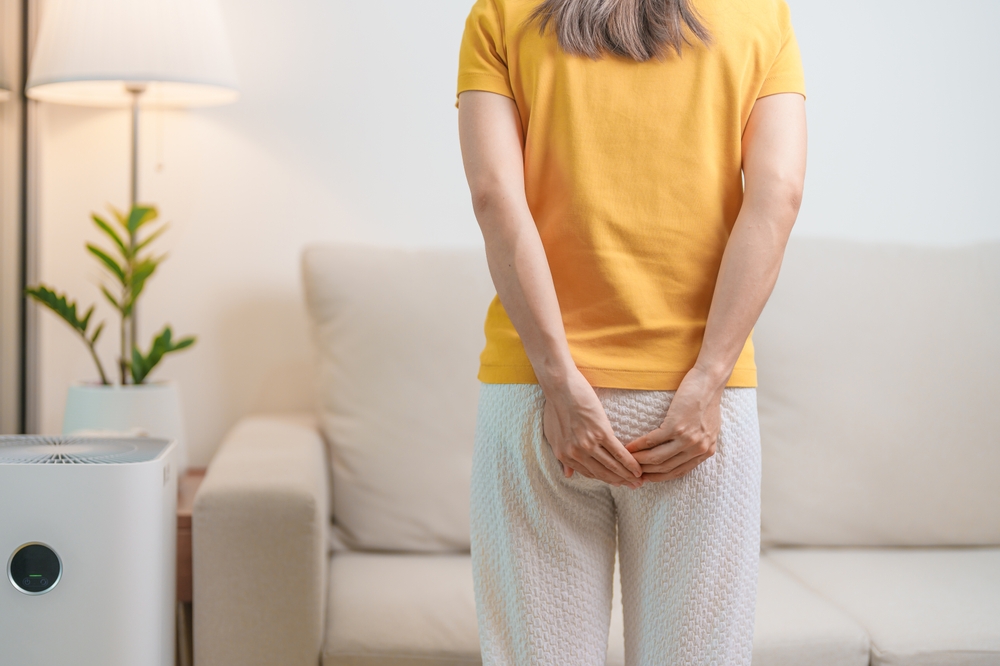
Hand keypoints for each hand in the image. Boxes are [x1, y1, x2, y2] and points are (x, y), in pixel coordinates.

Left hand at [542, 369, 643, 488]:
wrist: (559, 386)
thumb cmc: (555, 406)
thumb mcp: (552, 435)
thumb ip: (561, 457)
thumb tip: (568, 474)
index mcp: (564, 455)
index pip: (588, 473)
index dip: (604, 479)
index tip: (616, 482)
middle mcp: (575, 453)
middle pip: (602, 473)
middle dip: (619, 482)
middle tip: (632, 487)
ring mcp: (588, 444)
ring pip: (612, 466)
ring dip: (627, 475)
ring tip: (638, 480)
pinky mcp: (600, 432)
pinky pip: (618, 452)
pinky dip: (629, 463)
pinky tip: (637, 468)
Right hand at [625, 366, 724, 481]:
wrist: (709, 381)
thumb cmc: (708, 400)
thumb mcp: (709, 428)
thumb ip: (698, 443)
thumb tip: (682, 452)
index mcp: (706, 451)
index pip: (679, 472)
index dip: (659, 477)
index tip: (645, 477)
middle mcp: (698, 449)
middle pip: (666, 468)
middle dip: (646, 472)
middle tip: (632, 471)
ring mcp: (687, 439)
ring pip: (657, 458)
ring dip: (639, 461)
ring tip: (627, 459)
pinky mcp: (676, 427)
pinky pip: (651, 441)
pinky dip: (638, 446)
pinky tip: (629, 446)